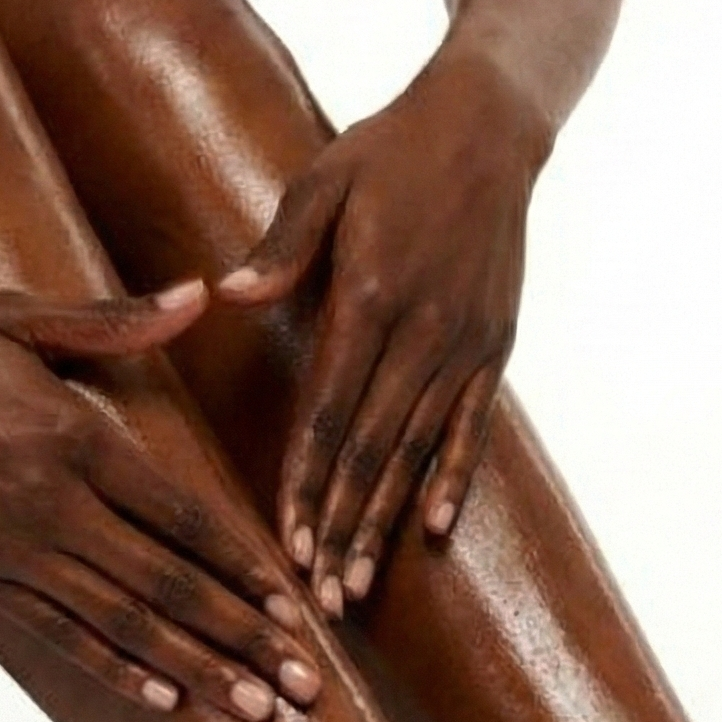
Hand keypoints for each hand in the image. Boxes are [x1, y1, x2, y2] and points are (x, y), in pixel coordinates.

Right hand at [0, 284, 318, 721]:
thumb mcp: (16, 316)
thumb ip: (114, 320)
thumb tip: (198, 292)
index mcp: (75, 441)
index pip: (183, 518)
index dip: (246, 567)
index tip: (296, 607)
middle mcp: (51, 510)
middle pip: (167, 587)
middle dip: (243, 639)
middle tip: (305, 685)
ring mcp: (10, 555)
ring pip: (121, 626)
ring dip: (195, 670)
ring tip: (254, 711)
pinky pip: (57, 638)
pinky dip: (112, 671)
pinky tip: (162, 701)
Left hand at [217, 60, 544, 614]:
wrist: (490, 126)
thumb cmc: (391, 150)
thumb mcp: (326, 181)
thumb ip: (282, 246)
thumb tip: (227, 295)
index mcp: (372, 294)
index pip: (330, 409)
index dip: (306, 480)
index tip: (285, 539)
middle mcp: (424, 330)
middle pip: (372, 448)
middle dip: (341, 525)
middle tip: (318, 594)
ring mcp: (466, 342)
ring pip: (418, 450)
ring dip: (386, 519)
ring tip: (361, 581)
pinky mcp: (495, 343)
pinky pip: (472, 424)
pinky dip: (454, 478)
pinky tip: (434, 528)